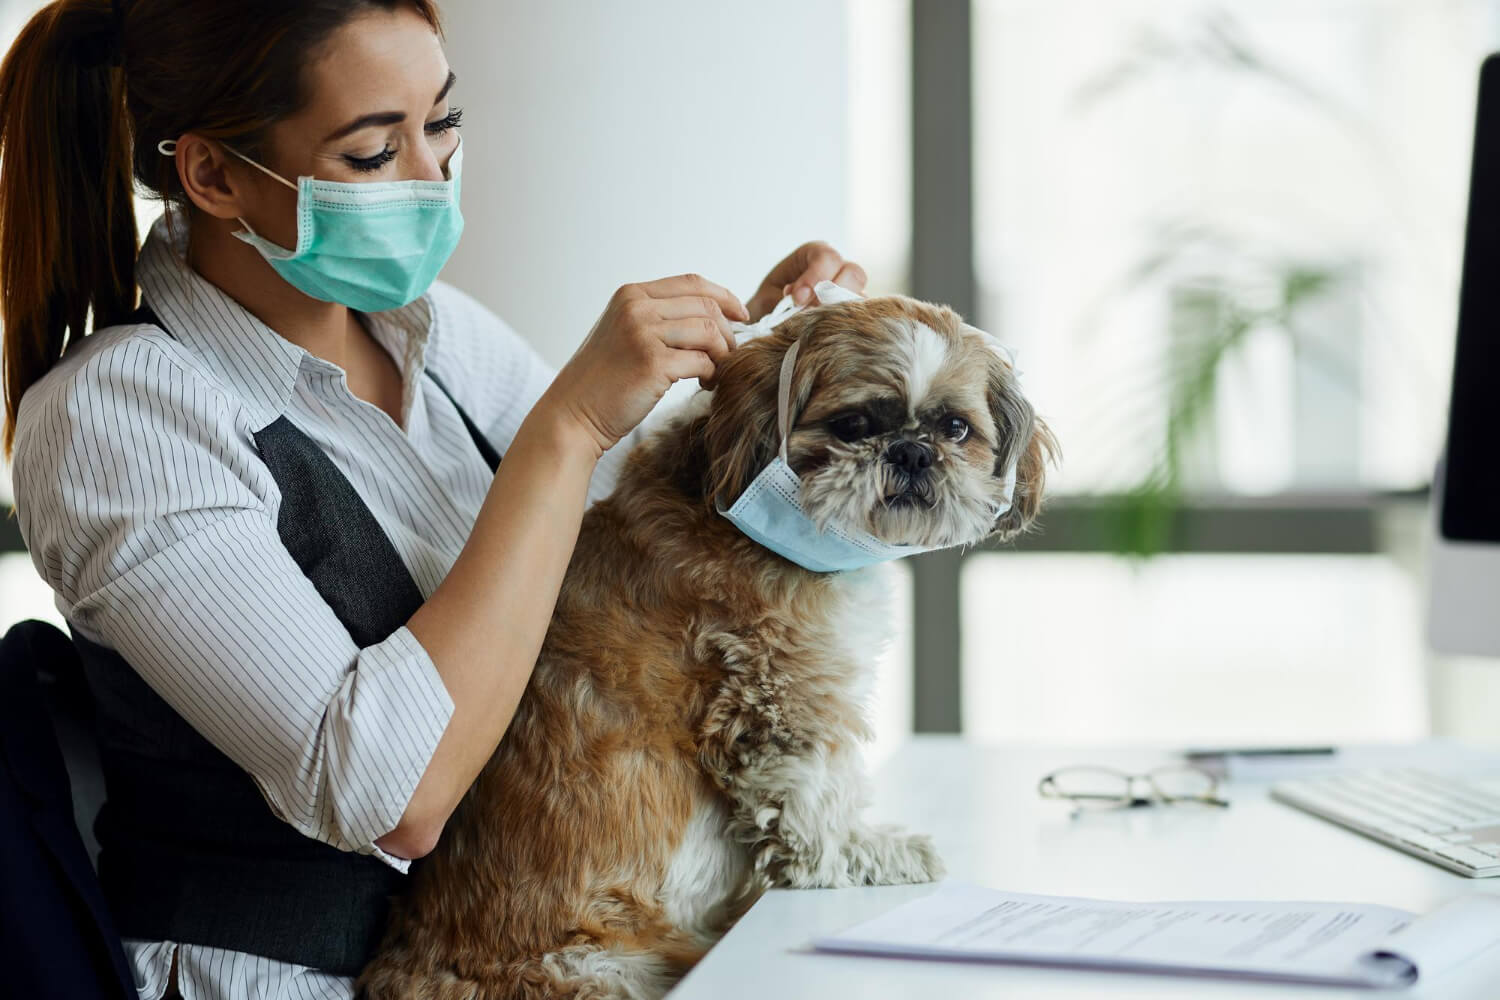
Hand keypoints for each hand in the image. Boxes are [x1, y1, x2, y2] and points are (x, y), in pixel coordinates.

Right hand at [543, 274, 747, 455]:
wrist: (573, 414)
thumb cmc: (603, 381)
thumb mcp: (625, 333)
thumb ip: (658, 318)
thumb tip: (713, 317)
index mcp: (631, 295)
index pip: (692, 283)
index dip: (724, 297)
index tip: (742, 316)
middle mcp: (636, 307)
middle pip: (706, 306)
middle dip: (727, 332)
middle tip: (728, 356)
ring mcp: (643, 333)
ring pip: (709, 331)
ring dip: (722, 354)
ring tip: (715, 372)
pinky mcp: (653, 363)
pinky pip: (703, 361)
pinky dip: (713, 374)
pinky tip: (705, 384)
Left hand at [744, 241, 868, 321]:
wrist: (768, 322)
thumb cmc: (767, 304)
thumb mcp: (767, 299)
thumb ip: (783, 303)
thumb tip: (803, 311)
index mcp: (815, 254)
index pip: (828, 258)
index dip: (816, 277)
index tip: (797, 298)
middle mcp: (838, 269)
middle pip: (853, 273)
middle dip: (831, 294)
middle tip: (808, 312)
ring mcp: (849, 292)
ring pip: (861, 296)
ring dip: (839, 311)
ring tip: (815, 324)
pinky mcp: (853, 313)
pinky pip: (859, 318)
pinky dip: (843, 325)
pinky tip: (824, 332)